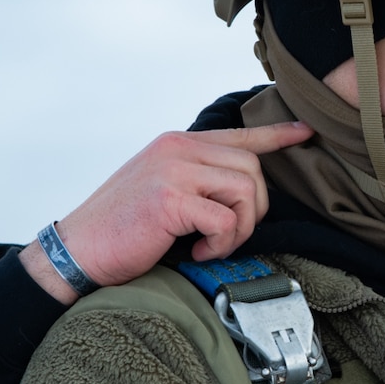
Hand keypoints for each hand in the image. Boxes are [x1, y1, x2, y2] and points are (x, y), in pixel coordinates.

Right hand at [21, 122, 313, 302]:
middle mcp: (177, 148)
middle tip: (228, 235)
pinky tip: (197, 251)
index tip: (306, 132)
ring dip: (239, 228)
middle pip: (253, 166)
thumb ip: (196, 179)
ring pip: (246, 189)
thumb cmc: (120, 228)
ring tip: (211, 244)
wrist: (78, 250)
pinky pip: (225, 220)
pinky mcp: (170, 199)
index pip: (239, 133)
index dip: (277, 134)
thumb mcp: (161, 189)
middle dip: (254, 208)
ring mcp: (174, 171)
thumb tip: (241, 190)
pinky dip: (221, 244)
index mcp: (177, 144)